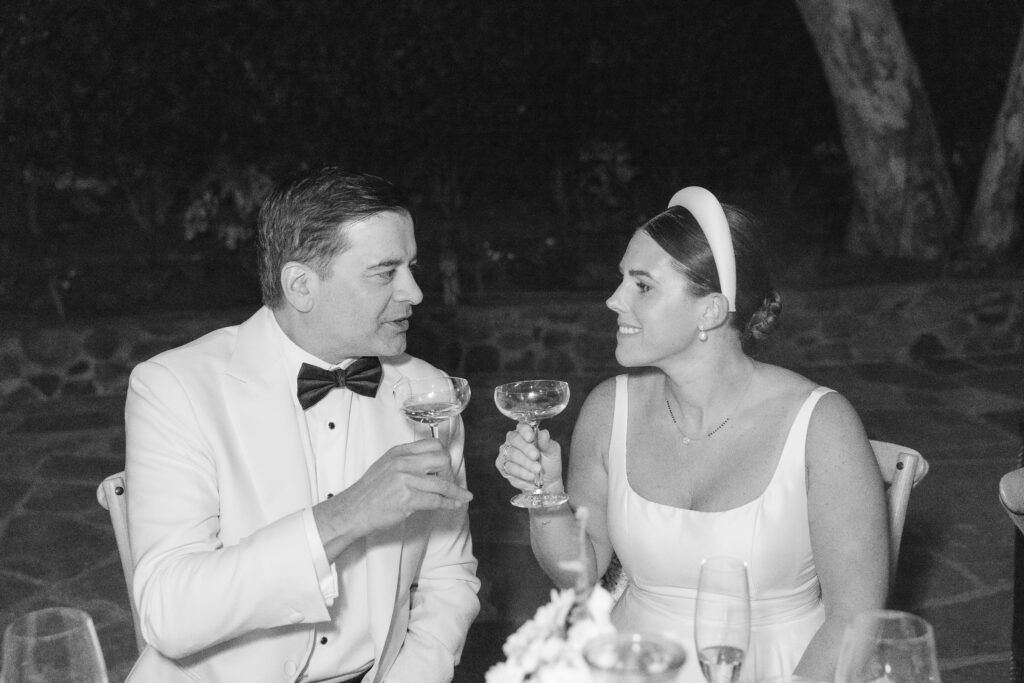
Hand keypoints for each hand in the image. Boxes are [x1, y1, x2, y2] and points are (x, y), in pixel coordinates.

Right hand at [314, 439, 472, 557]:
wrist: (353, 510)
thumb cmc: (369, 492)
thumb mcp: (386, 466)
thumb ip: (406, 462)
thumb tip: (430, 466)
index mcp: (399, 452)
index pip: (433, 444)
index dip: (444, 455)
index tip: (446, 467)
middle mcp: (403, 462)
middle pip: (442, 459)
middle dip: (450, 472)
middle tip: (449, 483)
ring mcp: (405, 480)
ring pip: (442, 483)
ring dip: (456, 492)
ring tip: (463, 497)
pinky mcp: (407, 498)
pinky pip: (436, 500)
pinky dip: (449, 503)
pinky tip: (454, 505)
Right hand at [495, 422, 562, 491]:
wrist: (547, 481)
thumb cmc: (549, 463)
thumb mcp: (552, 452)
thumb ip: (547, 443)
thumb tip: (544, 433)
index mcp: (526, 433)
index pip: (521, 426)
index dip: (525, 431)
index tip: (531, 438)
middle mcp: (513, 441)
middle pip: (514, 439)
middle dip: (526, 448)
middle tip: (536, 456)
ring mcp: (506, 453)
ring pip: (511, 454)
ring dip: (525, 462)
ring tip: (537, 469)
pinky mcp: (502, 466)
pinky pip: (508, 467)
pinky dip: (521, 472)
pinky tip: (530, 476)